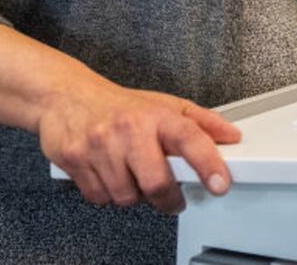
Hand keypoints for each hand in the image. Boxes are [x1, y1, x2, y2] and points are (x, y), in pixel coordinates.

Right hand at [37, 77, 239, 213]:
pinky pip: (100, 197)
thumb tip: (231, 135)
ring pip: (126, 196)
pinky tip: (111, 176)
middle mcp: (129, 130)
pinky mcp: (75, 161)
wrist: (66, 96)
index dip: (208, 163)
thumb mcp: (165, 105)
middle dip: (169, 199)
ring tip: (134, 177)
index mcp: (156, 115)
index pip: (189, 138)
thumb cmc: (119, 105)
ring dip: (135, 196)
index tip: (220, 183)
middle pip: (156, 182)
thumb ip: (201, 122)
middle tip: (173, 199)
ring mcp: (100, 146)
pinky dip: (109, 195)